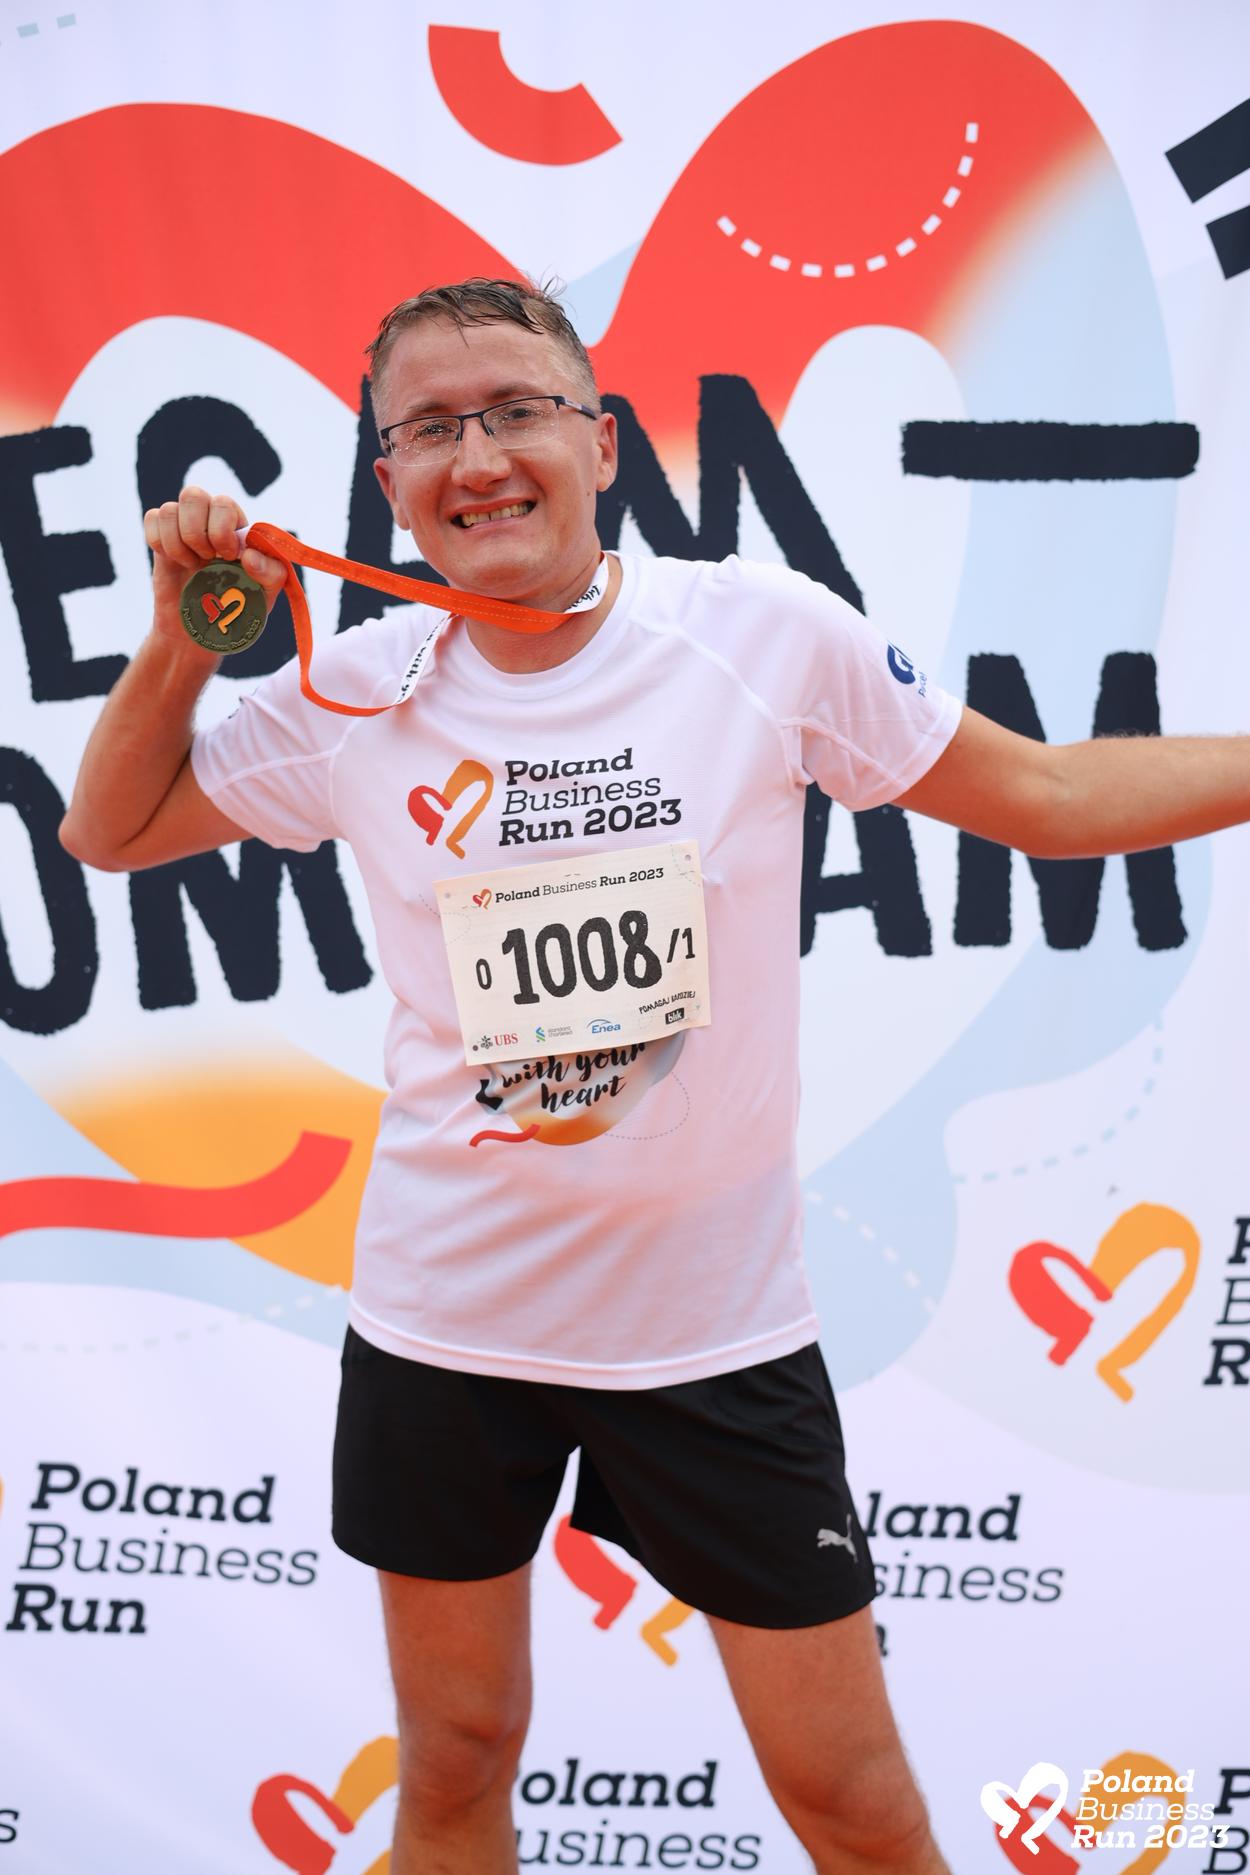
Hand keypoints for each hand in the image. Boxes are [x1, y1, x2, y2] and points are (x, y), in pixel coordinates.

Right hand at [143, 484, 287, 647]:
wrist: (204, 631)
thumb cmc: (240, 608)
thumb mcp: (265, 595)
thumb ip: (271, 573)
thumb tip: (249, 555)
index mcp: (238, 525)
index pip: (224, 503)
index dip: (221, 530)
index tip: (228, 556)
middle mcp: (211, 518)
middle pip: (193, 495)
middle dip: (197, 533)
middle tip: (207, 558)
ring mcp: (185, 526)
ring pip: (169, 510)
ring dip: (178, 544)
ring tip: (192, 565)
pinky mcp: (162, 537)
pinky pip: (152, 518)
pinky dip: (160, 543)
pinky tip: (175, 562)